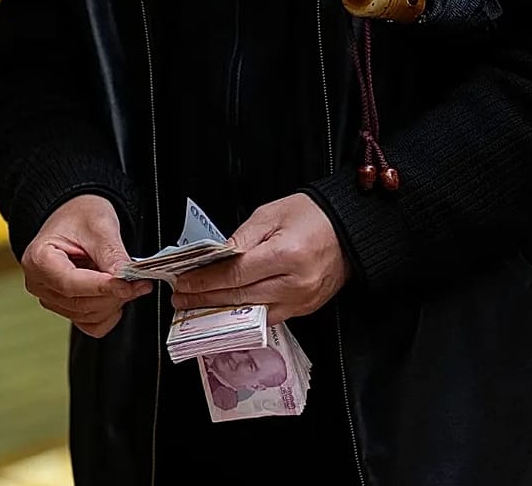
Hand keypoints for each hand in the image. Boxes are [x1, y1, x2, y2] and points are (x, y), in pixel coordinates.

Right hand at [21, 194, 153, 337]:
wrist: (77, 215)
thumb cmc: (80, 215)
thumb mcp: (99, 225)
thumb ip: (111, 254)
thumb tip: (124, 279)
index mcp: (39, 258)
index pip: (70, 284)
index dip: (102, 287)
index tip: (128, 285)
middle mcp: (40, 283)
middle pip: (80, 303)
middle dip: (114, 295)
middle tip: (139, 281)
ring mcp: (51, 298)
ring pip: (87, 316)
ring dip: (114, 303)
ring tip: (128, 281)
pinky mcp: (66, 308)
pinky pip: (91, 325)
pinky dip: (109, 315)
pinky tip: (116, 295)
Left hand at [171, 193, 350, 323]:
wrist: (350, 229)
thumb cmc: (313, 215)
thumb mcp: (271, 214)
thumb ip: (241, 238)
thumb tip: (215, 258)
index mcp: (287, 254)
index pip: (235, 274)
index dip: (205, 281)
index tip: (184, 282)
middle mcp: (295, 282)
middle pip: (240, 297)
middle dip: (206, 299)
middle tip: (182, 299)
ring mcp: (302, 300)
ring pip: (251, 314)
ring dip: (221, 312)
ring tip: (197, 307)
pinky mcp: (305, 308)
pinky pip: (269, 318)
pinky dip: (244, 315)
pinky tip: (226, 311)